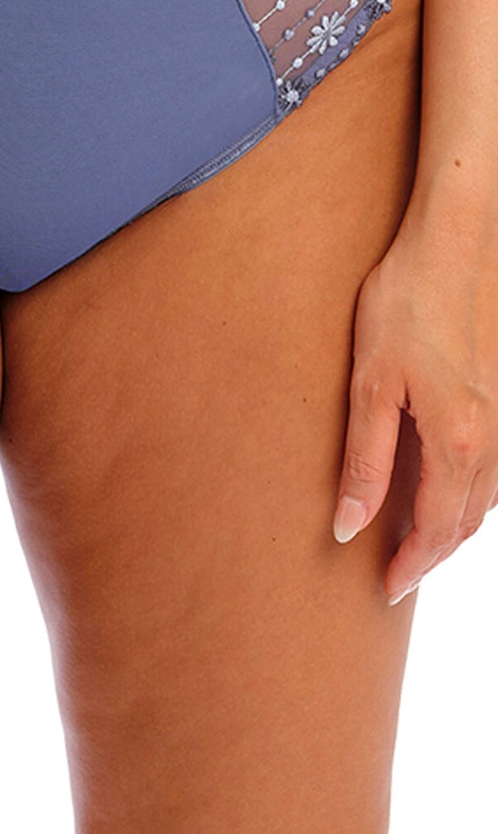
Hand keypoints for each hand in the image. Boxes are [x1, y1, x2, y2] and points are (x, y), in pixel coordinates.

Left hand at [333, 199, 497, 604]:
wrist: (454, 244)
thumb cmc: (405, 305)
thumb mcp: (369, 385)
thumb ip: (364, 461)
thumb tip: (349, 526)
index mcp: (461, 440)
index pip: (438, 529)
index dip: (412, 565)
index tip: (386, 590)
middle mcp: (496, 436)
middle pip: (468, 520)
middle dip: (432, 553)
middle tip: (396, 575)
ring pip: (486, 496)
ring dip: (453, 524)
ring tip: (414, 538)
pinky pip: (495, 465)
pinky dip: (469, 491)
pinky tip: (443, 484)